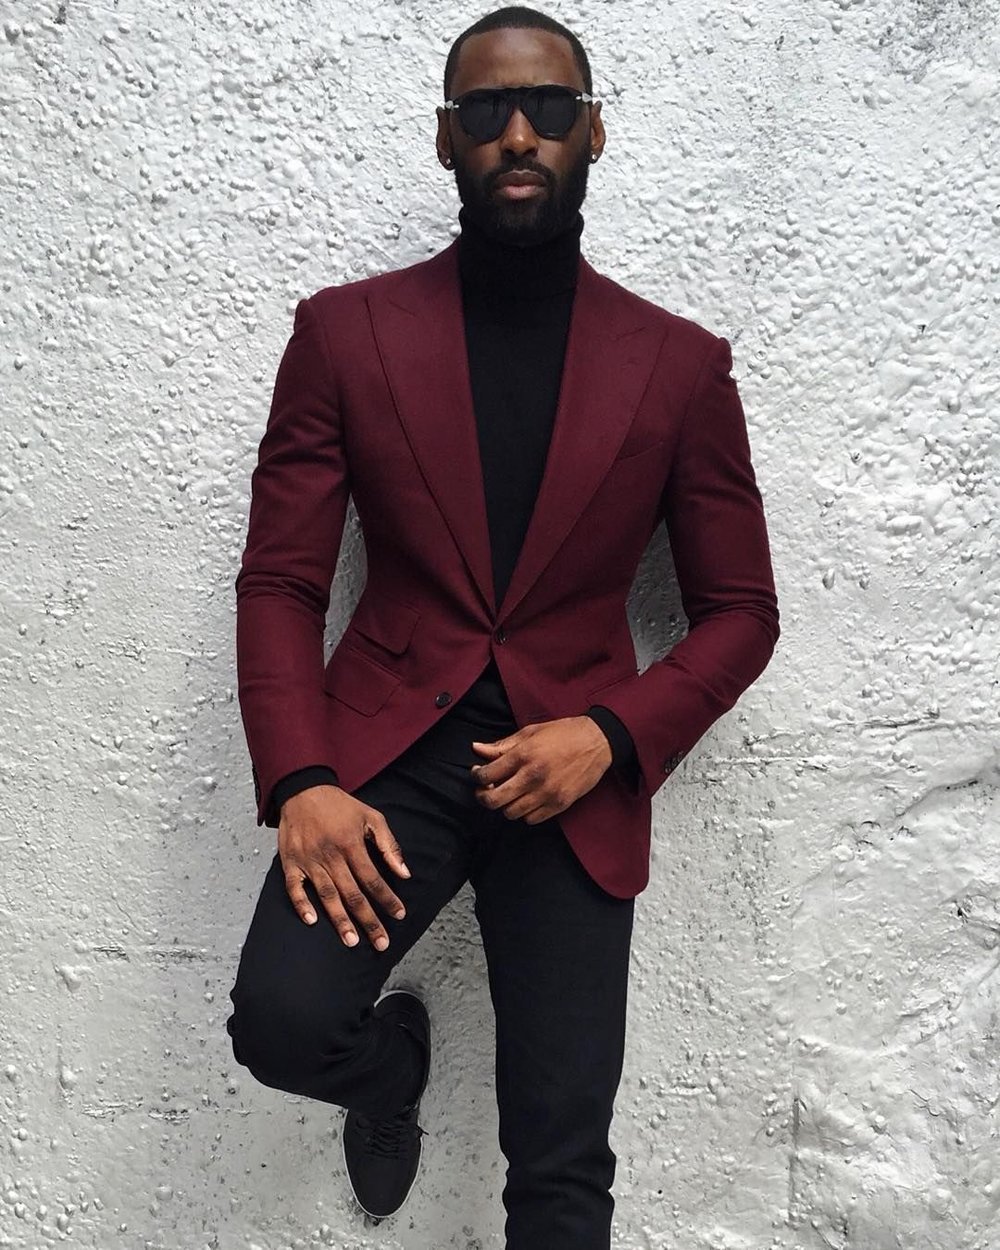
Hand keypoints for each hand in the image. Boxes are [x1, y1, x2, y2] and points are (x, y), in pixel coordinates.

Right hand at [278, 784, 410, 949]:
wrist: (303, 790)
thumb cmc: (339, 806)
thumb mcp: (371, 816)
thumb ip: (389, 845)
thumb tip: (404, 873)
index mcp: (351, 844)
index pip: (373, 879)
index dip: (387, 898)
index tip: (399, 915)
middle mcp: (330, 856)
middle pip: (352, 894)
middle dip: (369, 920)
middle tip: (381, 943)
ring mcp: (309, 861)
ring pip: (327, 896)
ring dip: (340, 920)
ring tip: (352, 941)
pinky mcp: (291, 863)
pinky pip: (294, 888)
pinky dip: (302, 904)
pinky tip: (312, 921)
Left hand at [470, 716, 612, 823]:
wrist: (597, 742)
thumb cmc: (562, 733)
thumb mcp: (530, 733)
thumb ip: (502, 745)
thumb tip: (476, 749)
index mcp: (523, 755)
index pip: (486, 775)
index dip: (477, 776)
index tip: (479, 773)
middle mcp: (533, 777)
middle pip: (494, 800)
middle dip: (484, 796)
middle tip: (486, 789)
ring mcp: (547, 793)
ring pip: (511, 813)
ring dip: (506, 804)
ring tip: (510, 793)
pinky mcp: (560, 804)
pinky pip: (531, 819)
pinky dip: (525, 813)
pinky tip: (527, 799)